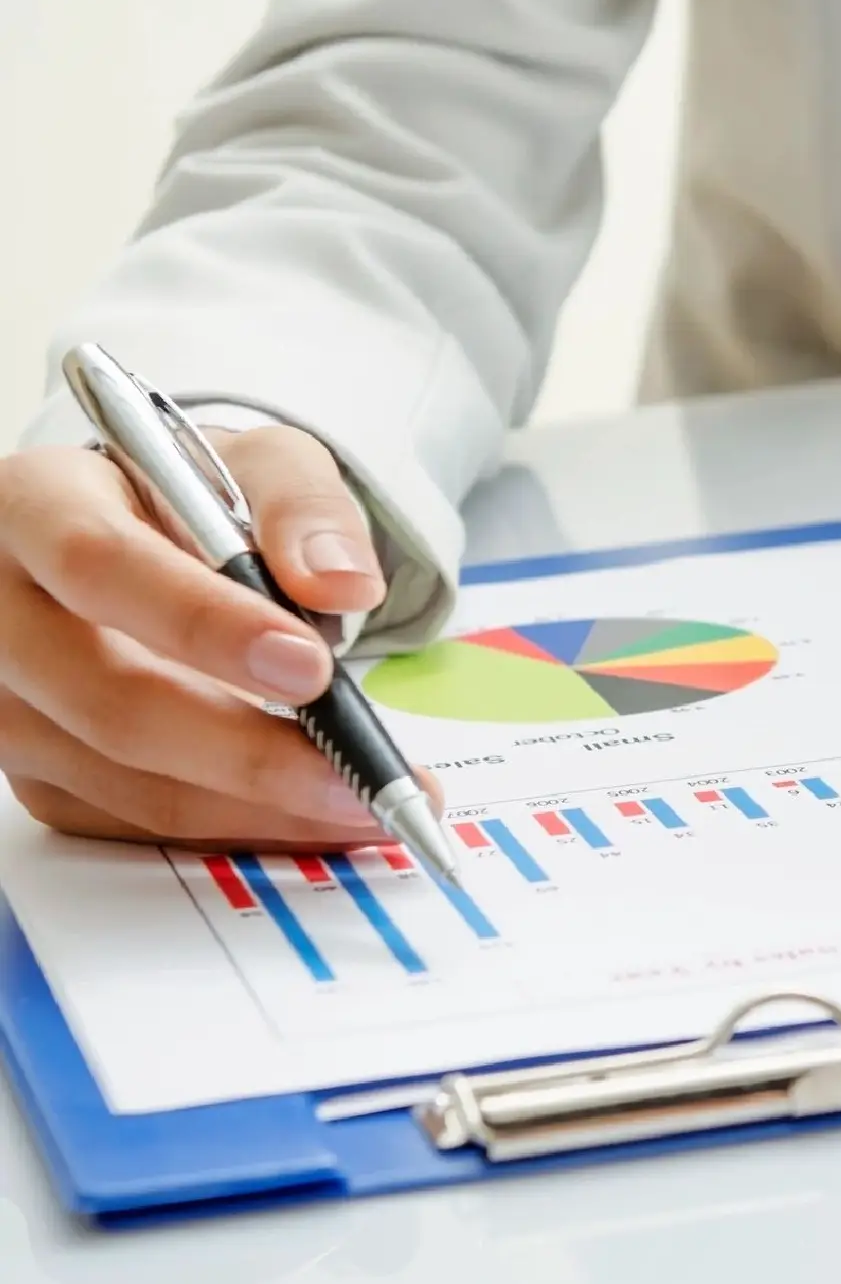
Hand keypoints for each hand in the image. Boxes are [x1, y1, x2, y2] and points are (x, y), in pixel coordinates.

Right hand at [0, 425, 440, 849]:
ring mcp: (11, 700)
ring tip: (357, 800)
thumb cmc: (197, 496)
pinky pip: (133, 819)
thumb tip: (343, 583)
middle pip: (106, 697)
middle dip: (243, 748)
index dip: (205, 624)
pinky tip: (307, 815)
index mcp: (40, 502)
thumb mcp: (261, 464)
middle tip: (349, 769)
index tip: (308, 667)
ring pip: (122, 777)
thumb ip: (303, 509)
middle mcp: (3, 608)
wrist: (149, 534)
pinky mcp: (36, 768)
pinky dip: (232, 824)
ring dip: (252, 805)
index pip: (100, 566)